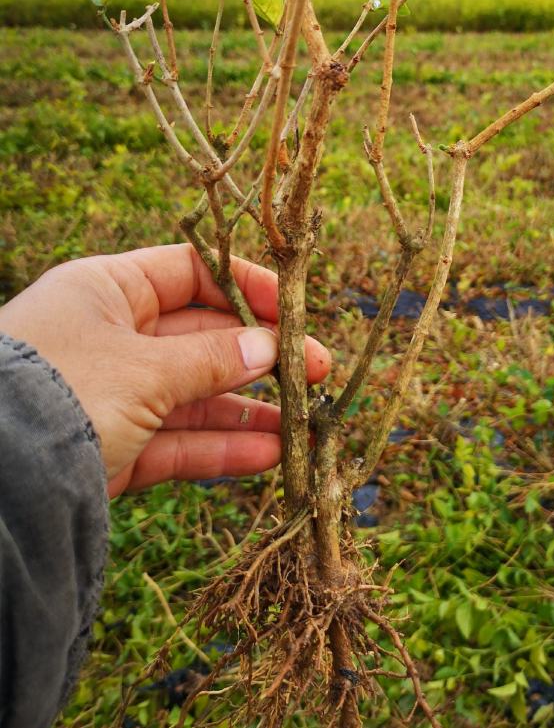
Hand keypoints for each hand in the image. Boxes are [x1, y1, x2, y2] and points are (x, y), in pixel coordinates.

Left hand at [0, 243, 329, 496]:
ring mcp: (112, 395)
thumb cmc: (62, 392)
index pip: (191, 272)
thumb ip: (211, 360)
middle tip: (317, 371)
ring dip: (249, 409)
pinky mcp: (112, 448)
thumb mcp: (143, 368)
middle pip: (202, 338)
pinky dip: (220, 448)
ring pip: (195, 396)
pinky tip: (269, 455)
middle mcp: (111, 336)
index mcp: (107, 291)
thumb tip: (269, 348)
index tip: (293, 309)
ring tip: (305, 422)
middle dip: (260, 356)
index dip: (245, 287)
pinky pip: (178, 441)